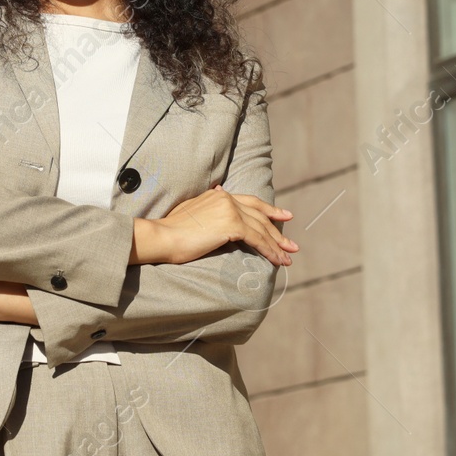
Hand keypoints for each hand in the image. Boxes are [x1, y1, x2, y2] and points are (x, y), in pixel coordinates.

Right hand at [132, 185, 296, 266]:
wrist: (164, 236)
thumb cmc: (171, 230)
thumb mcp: (190, 213)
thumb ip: (206, 207)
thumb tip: (215, 200)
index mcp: (218, 195)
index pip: (249, 202)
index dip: (268, 210)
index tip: (283, 215)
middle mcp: (226, 198)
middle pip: (259, 215)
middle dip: (278, 229)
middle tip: (291, 243)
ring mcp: (230, 210)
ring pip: (261, 228)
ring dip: (277, 244)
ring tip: (288, 256)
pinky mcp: (232, 225)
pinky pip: (258, 240)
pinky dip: (270, 251)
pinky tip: (278, 260)